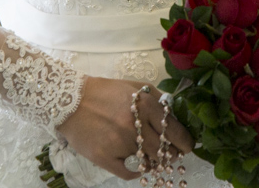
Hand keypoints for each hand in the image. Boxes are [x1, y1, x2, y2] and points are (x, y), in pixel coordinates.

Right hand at [56, 77, 193, 179]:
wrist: (70, 100)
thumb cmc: (105, 91)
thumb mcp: (134, 87)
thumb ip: (156, 99)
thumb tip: (174, 115)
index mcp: (144, 106)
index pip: (174, 130)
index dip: (185, 141)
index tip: (188, 146)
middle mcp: (134, 126)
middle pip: (164, 149)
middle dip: (173, 154)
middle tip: (174, 154)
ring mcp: (119, 144)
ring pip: (148, 162)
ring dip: (156, 162)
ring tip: (157, 158)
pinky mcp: (104, 157)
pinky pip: (129, 172)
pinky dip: (138, 171)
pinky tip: (140, 166)